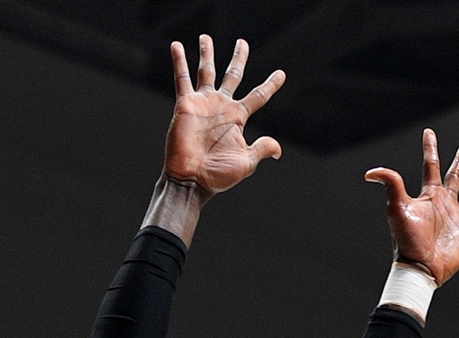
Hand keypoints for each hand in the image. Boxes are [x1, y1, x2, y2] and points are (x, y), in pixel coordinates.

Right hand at [165, 36, 285, 196]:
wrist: (192, 178)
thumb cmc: (219, 174)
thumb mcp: (246, 162)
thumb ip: (262, 149)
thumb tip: (279, 150)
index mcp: (238, 118)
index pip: (258, 96)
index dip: (270, 85)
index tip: (281, 73)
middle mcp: (222, 107)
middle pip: (233, 76)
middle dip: (238, 59)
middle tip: (242, 42)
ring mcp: (204, 103)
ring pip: (206, 72)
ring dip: (207, 54)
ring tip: (206, 37)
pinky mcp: (185, 104)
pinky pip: (182, 78)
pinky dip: (179, 62)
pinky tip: (177, 46)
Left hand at [365, 130, 458, 286]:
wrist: (420, 267)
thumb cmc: (407, 239)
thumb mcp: (397, 208)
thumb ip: (391, 186)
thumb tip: (371, 172)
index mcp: (429, 195)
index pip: (430, 166)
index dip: (430, 148)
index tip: (429, 132)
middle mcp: (445, 204)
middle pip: (455, 176)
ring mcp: (458, 220)